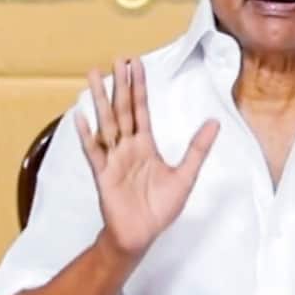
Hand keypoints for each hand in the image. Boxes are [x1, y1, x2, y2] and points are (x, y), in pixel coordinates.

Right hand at [73, 56, 219, 258]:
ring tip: (93, 76)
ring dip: (100, 99)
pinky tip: (80, 116)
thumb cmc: (160, 208)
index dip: (139, 86)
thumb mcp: (186, 175)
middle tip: (116, 59)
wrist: (141, 235)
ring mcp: (113, 159)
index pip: (141, 109)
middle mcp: (127, 147)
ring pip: (106, 123)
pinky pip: (94, 151)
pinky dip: (87, 134)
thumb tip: (214, 123)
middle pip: (123, 109)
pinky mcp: (103, 174)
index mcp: (145, 145)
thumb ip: (197, 149)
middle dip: (120, 84)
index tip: (135, 63)